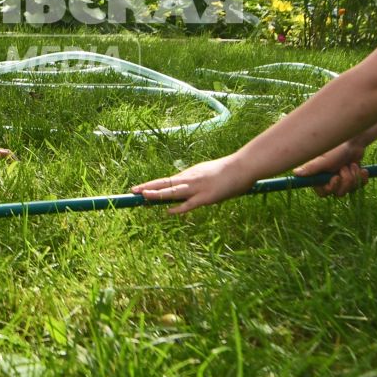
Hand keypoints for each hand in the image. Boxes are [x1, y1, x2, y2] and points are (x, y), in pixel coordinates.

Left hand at [131, 154, 251, 214]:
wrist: (243, 166)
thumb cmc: (230, 171)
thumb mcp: (209, 173)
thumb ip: (199, 181)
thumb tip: (191, 187)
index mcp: (191, 173)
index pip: (167, 180)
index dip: (153, 184)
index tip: (140, 188)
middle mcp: (191, 178)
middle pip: (165, 184)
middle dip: (149, 188)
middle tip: (133, 191)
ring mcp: (198, 187)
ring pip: (174, 191)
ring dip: (158, 194)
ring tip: (143, 196)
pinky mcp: (207, 196)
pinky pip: (190, 203)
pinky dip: (178, 207)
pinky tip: (168, 210)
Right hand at [293, 138, 370, 198]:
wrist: (354, 141)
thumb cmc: (337, 148)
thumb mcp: (324, 160)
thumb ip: (311, 168)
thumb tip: (295, 173)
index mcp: (321, 176)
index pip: (323, 193)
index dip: (331, 187)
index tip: (336, 177)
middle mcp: (330, 180)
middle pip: (338, 192)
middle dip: (345, 180)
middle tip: (344, 167)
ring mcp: (343, 181)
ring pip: (350, 190)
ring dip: (353, 176)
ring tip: (352, 164)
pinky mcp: (354, 179)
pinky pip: (360, 186)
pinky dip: (362, 178)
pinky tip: (362, 169)